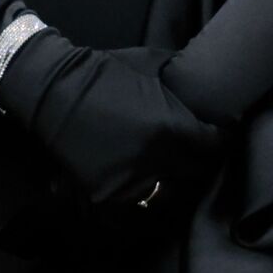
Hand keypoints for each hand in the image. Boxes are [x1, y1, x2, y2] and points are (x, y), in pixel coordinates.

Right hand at [0, 36, 224, 206]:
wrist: (52, 89)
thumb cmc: (103, 71)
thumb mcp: (150, 66)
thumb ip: (180, 82)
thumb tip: (205, 88)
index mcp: (168, 128)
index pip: (214, 148)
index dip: (220, 141)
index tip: (219, 135)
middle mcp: (153, 161)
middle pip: (195, 174)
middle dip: (199, 162)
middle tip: (196, 153)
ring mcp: (129, 182)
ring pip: (169, 195)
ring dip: (174, 184)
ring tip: (174, 173)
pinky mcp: (106, 196)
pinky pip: (138, 206)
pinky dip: (145, 197)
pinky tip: (147, 185)